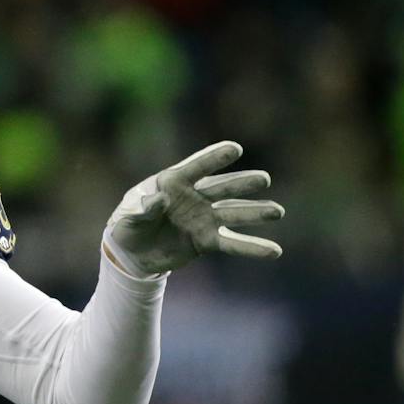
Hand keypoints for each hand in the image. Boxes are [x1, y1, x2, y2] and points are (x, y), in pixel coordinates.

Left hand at [103, 141, 283, 276]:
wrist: (131, 254)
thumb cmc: (126, 227)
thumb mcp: (126, 217)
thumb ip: (141, 208)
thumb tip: (158, 200)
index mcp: (172, 182)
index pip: (196, 167)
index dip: (214, 158)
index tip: (235, 148)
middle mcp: (194, 197)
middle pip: (221, 188)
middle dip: (241, 183)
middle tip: (263, 179)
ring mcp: (204, 218)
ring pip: (233, 213)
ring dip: (254, 213)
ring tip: (277, 212)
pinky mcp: (207, 240)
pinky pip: (232, 243)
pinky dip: (252, 248)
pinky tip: (274, 252)